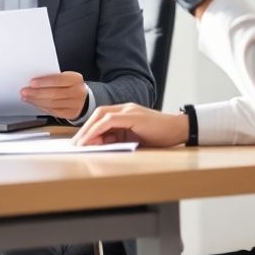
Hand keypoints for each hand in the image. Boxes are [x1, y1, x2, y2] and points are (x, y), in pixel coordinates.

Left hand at [21, 72, 87, 119]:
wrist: (82, 97)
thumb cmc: (68, 84)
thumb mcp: (65, 77)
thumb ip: (52, 78)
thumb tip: (33, 82)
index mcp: (76, 79)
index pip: (59, 80)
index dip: (44, 82)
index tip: (31, 83)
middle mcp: (78, 92)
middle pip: (54, 94)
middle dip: (37, 93)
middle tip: (24, 91)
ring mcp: (75, 105)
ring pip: (52, 104)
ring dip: (36, 101)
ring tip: (26, 97)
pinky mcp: (71, 114)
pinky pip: (53, 111)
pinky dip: (41, 107)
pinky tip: (34, 103)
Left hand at [72, 103, 188, 146]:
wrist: (179, 129)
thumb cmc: (160, 136)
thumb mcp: (134, 139)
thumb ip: (118, 139)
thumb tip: (99, 146)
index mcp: (125, 113)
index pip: (101, 117)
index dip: (89, 129)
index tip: (80, 143)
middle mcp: (125, 108)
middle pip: (98, 114)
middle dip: (84, 129)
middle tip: (75, 144)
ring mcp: (129, 110)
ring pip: (101, 116)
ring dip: (88, 130)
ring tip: (80, 144)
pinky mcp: (133, 115)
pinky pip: (109, 121)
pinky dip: (97, 130)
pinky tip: (90, 140)